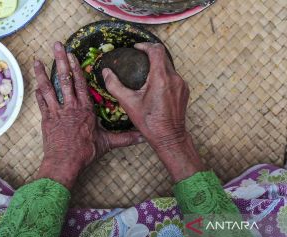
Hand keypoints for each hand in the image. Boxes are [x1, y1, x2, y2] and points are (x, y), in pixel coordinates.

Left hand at [34, 42, 142, 188]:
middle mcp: (70, 106)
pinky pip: (41, 103)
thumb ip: (124, 138)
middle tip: (56, 45)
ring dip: (42, 73)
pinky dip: (38, 93)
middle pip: (64, 79)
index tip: (71, 55)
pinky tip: (36, 86)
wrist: (64, 162)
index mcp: (85, 109)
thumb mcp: (107, 143)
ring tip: (37, 61)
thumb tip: (142, 138)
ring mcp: (57, 112)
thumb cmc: (85, 152)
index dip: (76, 68)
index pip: (81, 83)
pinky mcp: (47, 119)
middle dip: (60, 61)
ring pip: (48, 88)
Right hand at [103, 42, 204, 181]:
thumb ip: (115, 85)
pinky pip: (174, 76)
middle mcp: (174, 78)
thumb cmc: (149, 122)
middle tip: (138, 57)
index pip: (156, 50)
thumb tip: (106, 72)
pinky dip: (164, 75)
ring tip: (145, 71)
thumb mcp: (128, 103)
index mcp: (160, 78)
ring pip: (169, 66)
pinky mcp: (184, 90)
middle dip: (151, 54)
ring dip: (157, 65)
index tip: (137, 48)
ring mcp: (181, 84)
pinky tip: (155, 85)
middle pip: (163, 56)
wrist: (169, 137)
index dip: (146, 45)